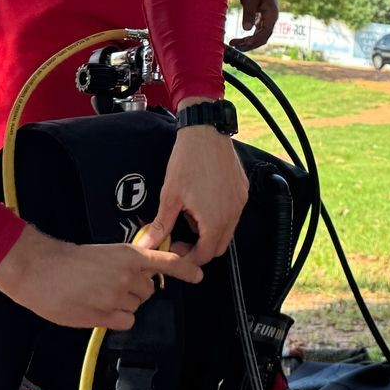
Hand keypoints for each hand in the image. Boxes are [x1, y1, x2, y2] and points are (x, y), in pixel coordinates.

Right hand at [0, 224, 200, 329]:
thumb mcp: (104, 254)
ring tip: (98, 294)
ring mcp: (117, 297)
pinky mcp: (105, 316)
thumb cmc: (67, 261)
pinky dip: (115, 319)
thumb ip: (126, 264)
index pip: (165, 262)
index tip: (199, 275)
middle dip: (136, 289)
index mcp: (129, 256)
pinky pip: (124, 322)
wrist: (41, 270)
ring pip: (135, 307)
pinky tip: (96, 307)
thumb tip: (139, 275)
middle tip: (111, 284)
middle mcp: (128, 276)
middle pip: (149, 290)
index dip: (185, 270)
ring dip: (123, 304)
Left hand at [142, 114, 249, 263]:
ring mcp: (240, 201)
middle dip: (200, 247)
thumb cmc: (188, 161)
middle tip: (180, 237)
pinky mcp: (242, 190)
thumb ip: (161, 226)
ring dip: (208, 231)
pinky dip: (218, 215)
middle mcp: (232, 214)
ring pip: (227, 229)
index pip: (205, 254)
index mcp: (214, 220)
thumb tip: (147, 245)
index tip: (175, 249)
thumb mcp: (170, 196)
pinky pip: (233, 212)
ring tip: (189, 213)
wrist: (206, 132)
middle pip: (219, 246)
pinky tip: (202, 200)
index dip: (188, 258)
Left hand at [230, 0, 279, 51]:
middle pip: (263, 37)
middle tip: (235, 46)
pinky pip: (257, 31)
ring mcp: (267, 20)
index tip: (243, 44)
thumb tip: (246, 30)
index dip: (255, 40)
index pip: (265, 32)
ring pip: (259, 36)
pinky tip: (239, 39)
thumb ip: (248, 14)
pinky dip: (249, 36)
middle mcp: (271, 19)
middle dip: (250, 44)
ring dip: (248, 42)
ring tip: (234, 44)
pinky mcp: (262, 19)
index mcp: (272, 14)